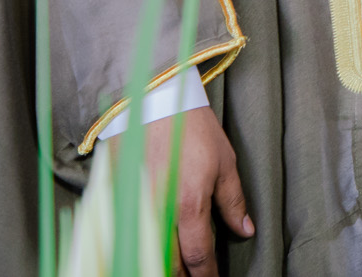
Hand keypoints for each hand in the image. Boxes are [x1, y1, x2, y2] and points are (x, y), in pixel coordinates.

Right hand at [125, 105, 254, 276]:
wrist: (154, 102)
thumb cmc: (193, 129)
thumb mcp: (225, 163)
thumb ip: (232, 201)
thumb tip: (245, 229)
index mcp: (188, 206)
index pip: (197, 257)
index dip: (206, 274)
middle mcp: (158, 214)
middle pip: (167, 263)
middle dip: (182, 275)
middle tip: (194, 275)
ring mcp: (134, 208)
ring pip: (145, 252)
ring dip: (160, 263)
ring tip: (174, 266)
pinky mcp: (117, 199)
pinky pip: (125, 234)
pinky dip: (137, 245)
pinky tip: (148, 247)